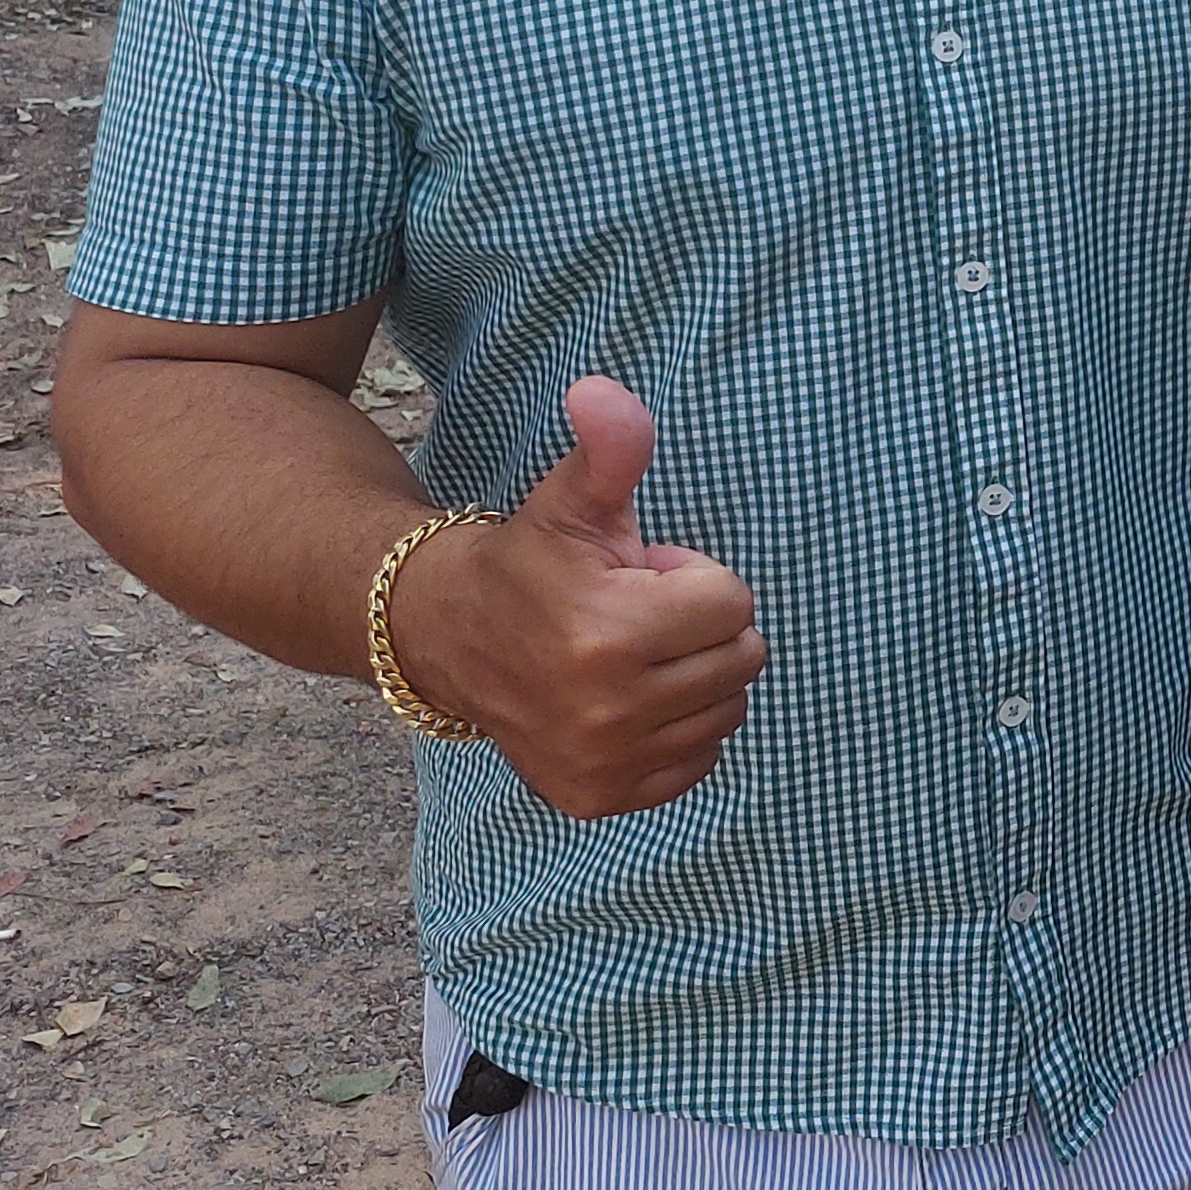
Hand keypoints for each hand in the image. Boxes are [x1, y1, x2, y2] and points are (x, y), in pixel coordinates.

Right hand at [385, 376, 767, 817]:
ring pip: (727, 710)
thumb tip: (603, 391)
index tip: (640, 575)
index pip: (733, 601)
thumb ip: (610, 448)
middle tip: (638, 615)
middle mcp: (608, 710)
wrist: (449, 639)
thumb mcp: (572, 500)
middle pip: (742, 659)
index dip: (693, 578)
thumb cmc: (529, 563)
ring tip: (631, 655)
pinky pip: (698, 762)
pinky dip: (679, 730)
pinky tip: (629, 700)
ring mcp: (603, 763)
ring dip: (695, 677)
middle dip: (701, 626)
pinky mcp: (599, 798)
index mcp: (608, 632)